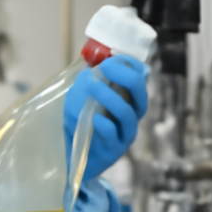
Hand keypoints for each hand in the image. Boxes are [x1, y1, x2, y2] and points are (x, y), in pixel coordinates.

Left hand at [64, 55, 148, 181]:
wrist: (70, 152)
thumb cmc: (80, 121)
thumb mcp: (80, 96)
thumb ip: (87, 81)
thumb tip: (92, 70)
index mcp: (128, 98)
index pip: (139, 77)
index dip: (130, 65)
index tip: (112, 59)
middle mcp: (131, 114)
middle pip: (141, 93)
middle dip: (126, 77)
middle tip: (107, 68)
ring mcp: (124, 133)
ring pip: (128, 114)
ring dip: (111, 98)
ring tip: (94, 88)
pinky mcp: (113, 150)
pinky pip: (114, 136)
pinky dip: (105, 125)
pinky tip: (94, 118)